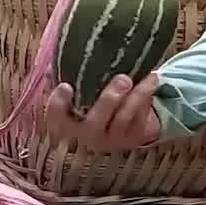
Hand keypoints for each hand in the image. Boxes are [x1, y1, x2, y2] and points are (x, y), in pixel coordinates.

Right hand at [43, 73, 162, 151]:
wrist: (122, 126)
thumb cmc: (92, 103)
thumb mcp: (79, 94)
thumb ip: (68, 79)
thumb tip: (53, 65)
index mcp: (68, 124)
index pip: (56, 117)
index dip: (58, 104)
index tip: (66, 86)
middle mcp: (87, 136)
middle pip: (94, 123)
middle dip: (109, 101)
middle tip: (123, 79)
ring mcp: (111, 139)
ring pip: (123, 119)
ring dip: (137, 96)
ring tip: (147, 77)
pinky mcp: (133, 138)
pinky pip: (140, 118)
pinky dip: (147, 98)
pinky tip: (151, 80)